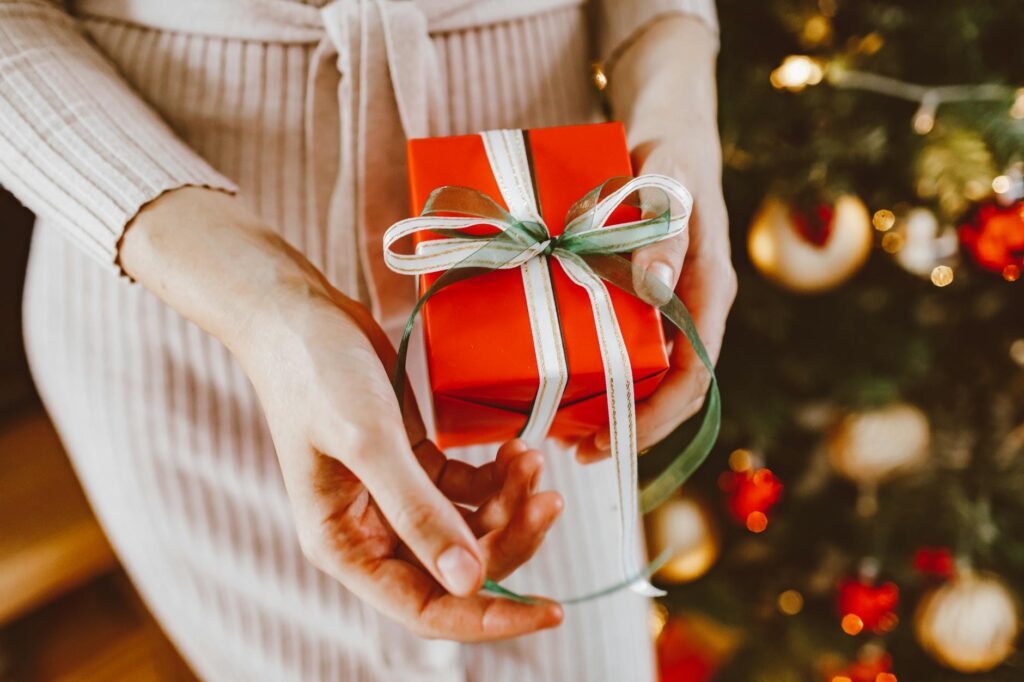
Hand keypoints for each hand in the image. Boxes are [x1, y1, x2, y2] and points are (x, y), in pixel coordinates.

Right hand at [245, 290, 564, 640]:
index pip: (427, 609)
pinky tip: (514, 450)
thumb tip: (468, 582)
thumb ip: (418, 511)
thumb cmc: (315, 374)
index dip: (489, 619)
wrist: (297, 314)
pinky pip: (467, 491)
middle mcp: (370, 533)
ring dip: (509, 503)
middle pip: (459, 569)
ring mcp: (392, 499)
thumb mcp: (369, 441)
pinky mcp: (411, 465)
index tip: (548, 612)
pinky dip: (496, 478)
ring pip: (470, 529)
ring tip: (531, 460)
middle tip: (550, 498)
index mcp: (346, 547)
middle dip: (511, 538)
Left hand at [576, 15, 736, 462]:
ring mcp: (661, 303)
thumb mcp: (671, 184)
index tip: (609, 443)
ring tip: (558, 425)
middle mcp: (687, 309)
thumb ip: (668, 230)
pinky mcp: (632, 291)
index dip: (655, 421)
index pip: (692, 380)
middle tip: (571, 447)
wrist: (665, 124)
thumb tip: (658, 286)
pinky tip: (554, 374)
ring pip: (639, 372)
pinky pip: (616, 342)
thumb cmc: (672, 151)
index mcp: (708, 295)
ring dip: (603, 405)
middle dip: (622, 426)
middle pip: (664, 390)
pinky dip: (590, 367)